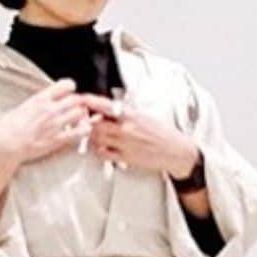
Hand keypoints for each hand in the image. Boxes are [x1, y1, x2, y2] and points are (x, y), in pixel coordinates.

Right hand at [0, 78, 92, 165]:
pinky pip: (78, 132)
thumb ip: (35, 104)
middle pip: (76, 99)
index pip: (65, 85)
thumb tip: (39, 104)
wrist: (6, 145)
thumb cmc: (7, 128)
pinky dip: (83, 130)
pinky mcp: (58, 139)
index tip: (70, 91)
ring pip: (80, 113)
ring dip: (81, 115)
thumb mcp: (21, 108)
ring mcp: (55, 124)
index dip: (70, 87)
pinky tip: (82, 130)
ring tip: (79, 119)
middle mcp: (50, 109)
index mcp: (40, 99)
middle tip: (76, 107)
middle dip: (78, 102)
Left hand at [78, 93, 197, 176]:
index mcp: (132, 114)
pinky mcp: (126, 157)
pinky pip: (104, 154)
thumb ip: (127, 113)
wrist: (176, 151)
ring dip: (91, 136)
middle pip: (96, 123)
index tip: (81, 99)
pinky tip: (101, 147)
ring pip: (97, 139)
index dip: (90, 102)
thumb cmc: (162, 134)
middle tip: (82, 121)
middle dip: (86, 122)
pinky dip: (98, 150)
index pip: (105, 105)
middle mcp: (126, 128)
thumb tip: (110, 108)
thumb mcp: (145, 116)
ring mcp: (125, 143)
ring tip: (93, 134)